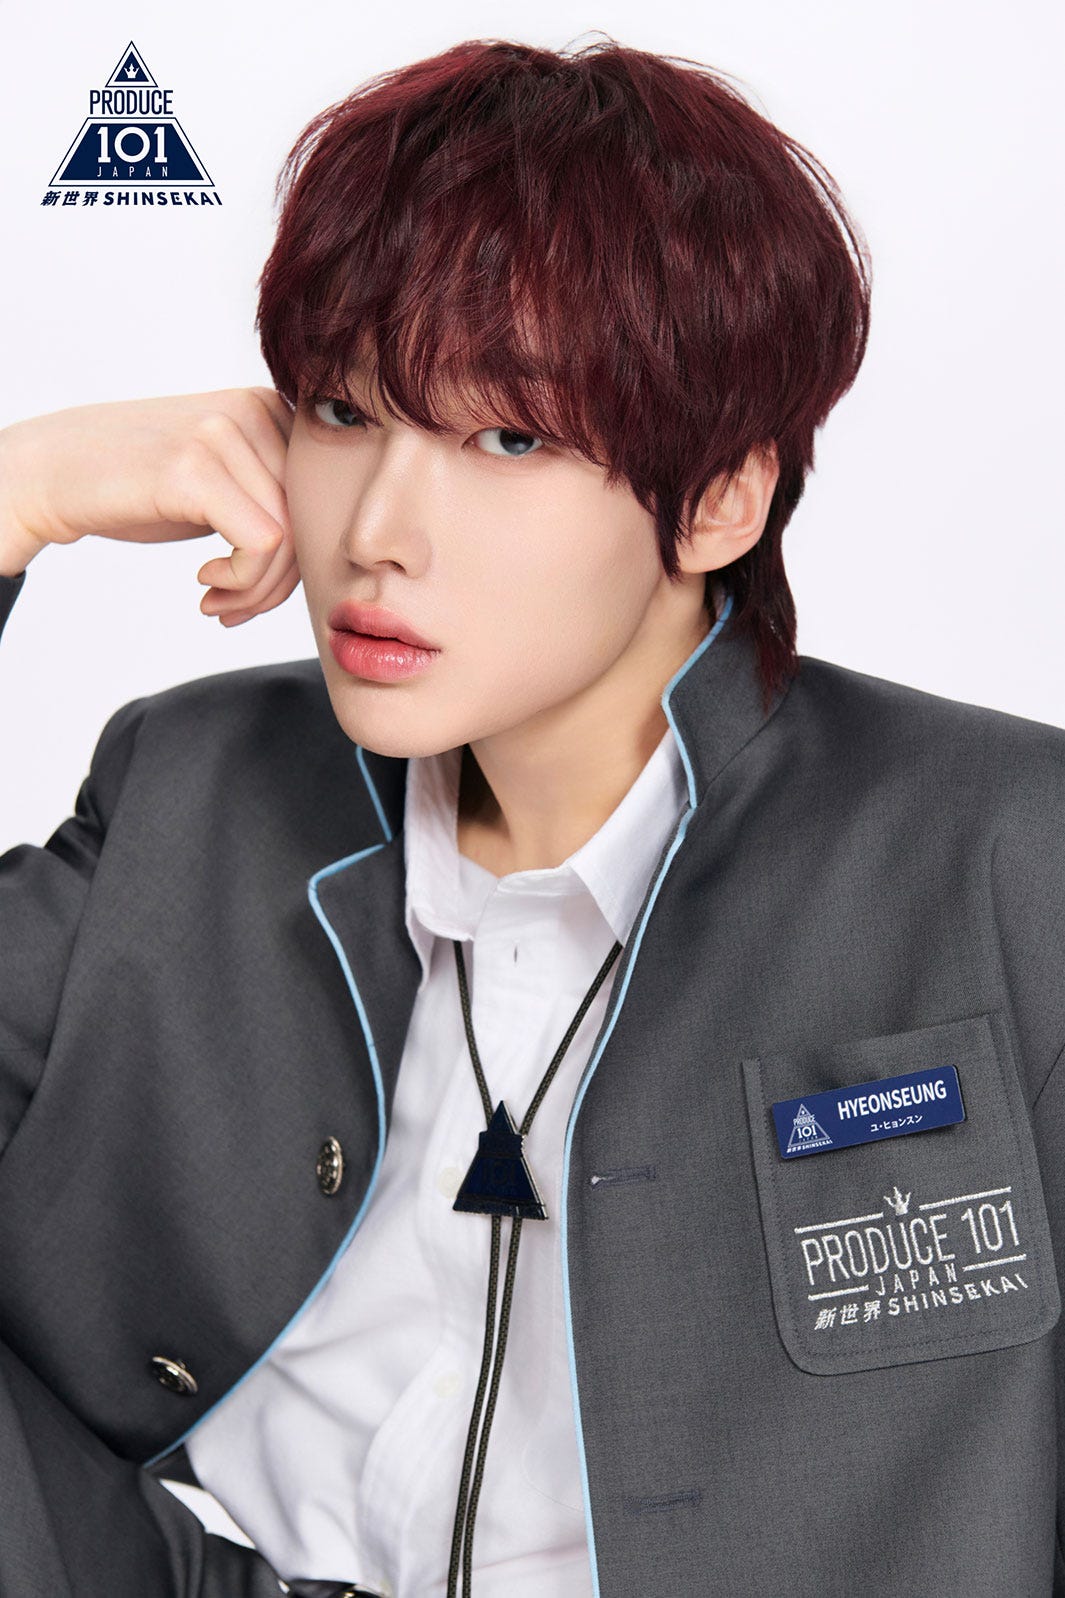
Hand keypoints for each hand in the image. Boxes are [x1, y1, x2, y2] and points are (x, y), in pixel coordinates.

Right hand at [0, 387, 297, 625]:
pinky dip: (241, 582)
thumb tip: (327, 557)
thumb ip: (274, 499)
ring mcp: (223, 434)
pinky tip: (204, 583)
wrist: (53, 471)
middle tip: (236, 609)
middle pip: (310, 520)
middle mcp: (253, 409)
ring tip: (219, 604)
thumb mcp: (222, 482)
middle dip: (278, 583)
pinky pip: (262, 544)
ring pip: (288, 539)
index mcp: (269, 408)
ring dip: (255, 591)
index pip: (320, 498)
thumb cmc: (138, 485)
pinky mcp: (195, 468)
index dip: (296, 558)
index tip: (253, 589)